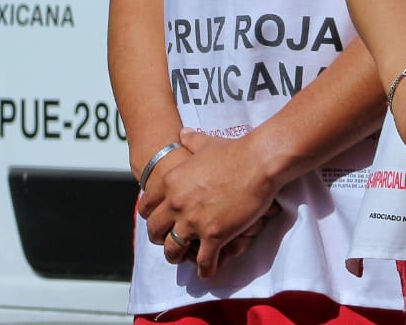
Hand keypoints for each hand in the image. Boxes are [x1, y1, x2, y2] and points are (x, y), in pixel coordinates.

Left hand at [146, 129, 282, 277]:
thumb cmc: (235, 151)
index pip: (146, 206)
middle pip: (156, 231)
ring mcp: (194, 222)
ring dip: (177, 257)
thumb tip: (183, 134)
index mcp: (171, 182)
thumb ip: (191, 140)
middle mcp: (176, 204)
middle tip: (168, 241)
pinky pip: (203, 261)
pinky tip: (207, 271)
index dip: (150, 216)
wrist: (259, 162)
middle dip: (160, 238)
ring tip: (183, 259)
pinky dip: (205, 269)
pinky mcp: (214, 236)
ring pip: (173, 250)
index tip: (157, 221)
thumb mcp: (206, 143)